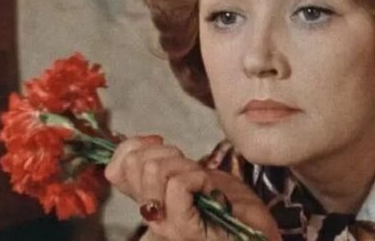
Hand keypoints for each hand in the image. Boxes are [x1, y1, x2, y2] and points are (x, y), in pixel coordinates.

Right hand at [104, 135, 280, 240]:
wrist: (258, 232)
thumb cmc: (231, 204)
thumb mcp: (192, 173)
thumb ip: (164, 163)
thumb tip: (143, 142)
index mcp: (149, 201)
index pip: (116, 168)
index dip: (136, 147)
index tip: (162, 145)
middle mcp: (151, 216)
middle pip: (136, 164)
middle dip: (169, 154)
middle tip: (192, 170)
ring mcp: (166, 226)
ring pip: (155, 171)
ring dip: (186, 166)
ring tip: (204, 184)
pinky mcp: (185, 230)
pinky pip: (177, 186)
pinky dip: (198, 178)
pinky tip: (211, 191)